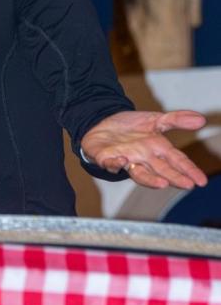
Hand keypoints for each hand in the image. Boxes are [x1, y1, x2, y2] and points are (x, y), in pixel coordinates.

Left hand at [81, 110, 207, 189]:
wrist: (102, 123)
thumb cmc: (131, 128)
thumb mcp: (155, 120)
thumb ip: (176, 120)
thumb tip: (202, 119)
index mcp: (157, 150)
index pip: (177, 161)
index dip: (189, 170)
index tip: (200, 181)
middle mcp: (143, 159)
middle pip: (161, 170)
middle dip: (174, 177)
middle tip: (187, 185)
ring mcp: (125, 160)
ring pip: (139, 173)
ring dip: (149, 179)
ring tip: (162, 184)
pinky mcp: (106, 158)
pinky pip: (110, 164)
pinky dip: (115, 164)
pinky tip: (122, 160)